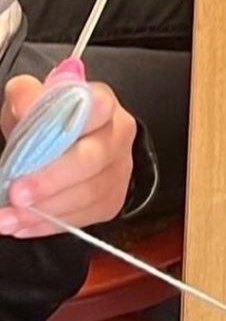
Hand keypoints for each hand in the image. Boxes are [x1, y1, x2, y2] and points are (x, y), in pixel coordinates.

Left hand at [0, 78, 136, 236]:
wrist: (65, 146)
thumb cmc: (49, 121)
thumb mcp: (30, 99)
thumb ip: (26, 96)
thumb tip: (25, 107)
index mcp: (103, 105)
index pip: (97, 108)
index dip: (66, 126)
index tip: (32, 142)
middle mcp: (118, 137)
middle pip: (93, 160)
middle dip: (51, 180)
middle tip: (16, 193)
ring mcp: (119, 172)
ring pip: (88, 195)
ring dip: (44, 211)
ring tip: (8, 217)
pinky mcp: (111, 201)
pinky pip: (83, 219)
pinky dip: (48, 225)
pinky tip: (22, 225)